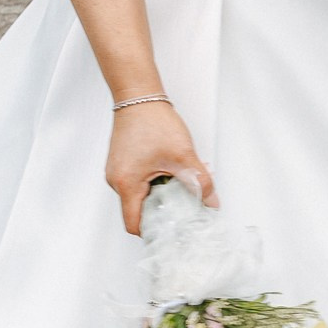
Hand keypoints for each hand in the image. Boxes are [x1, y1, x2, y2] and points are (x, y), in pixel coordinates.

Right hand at [105, 98, 215, 234]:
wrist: (139, 96)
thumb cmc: (152, 121)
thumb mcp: (182, 155)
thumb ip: (199, 182)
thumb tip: (211, 202)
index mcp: (126, 183)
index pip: (134, 224)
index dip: (154, 231)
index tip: (171, 230)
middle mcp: (116, 180)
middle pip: (137, 211)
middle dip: (161, 211)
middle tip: (182, 206)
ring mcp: (117, 171)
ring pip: (139, 195)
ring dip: (159, 194)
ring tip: (177, 182)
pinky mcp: (122, 162)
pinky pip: (137, 182)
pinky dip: (154, 182)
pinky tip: (169, 170)